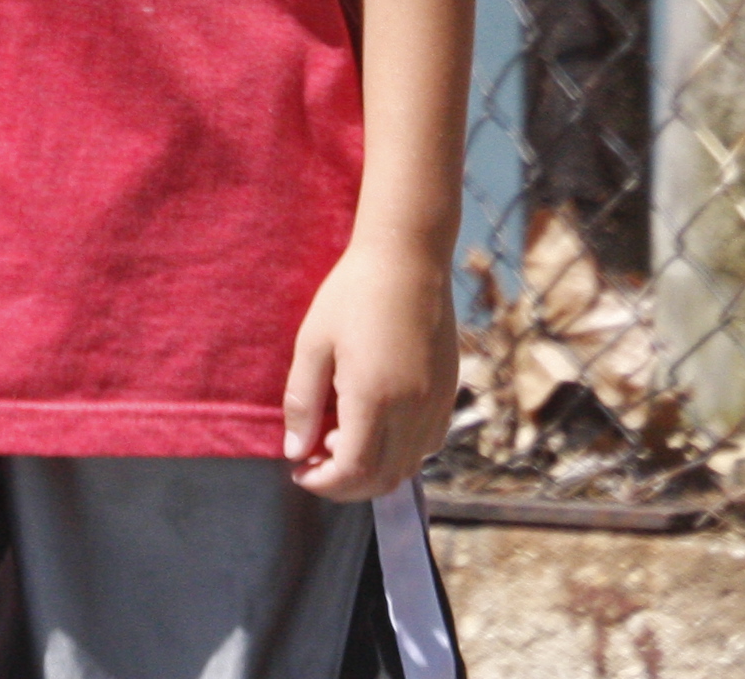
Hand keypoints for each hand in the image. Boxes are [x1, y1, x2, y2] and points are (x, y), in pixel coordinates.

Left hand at [283, 234, 461, 499]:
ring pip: (409, 467)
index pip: (354, 472)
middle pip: (383, 479)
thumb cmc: (352, 295)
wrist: (408, 259)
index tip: (300, 472)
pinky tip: (374, 424)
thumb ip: (302, 402)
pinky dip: (400, 453)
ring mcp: (437, 404)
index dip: (324, 484)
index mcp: (374, 398)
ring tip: (339, 437)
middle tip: (314, 461)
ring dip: (373, 470)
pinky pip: (428, 444)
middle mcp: (412, 409)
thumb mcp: (313, 344)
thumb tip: (295, 451)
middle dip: (345, 484)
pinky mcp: (449, 393)